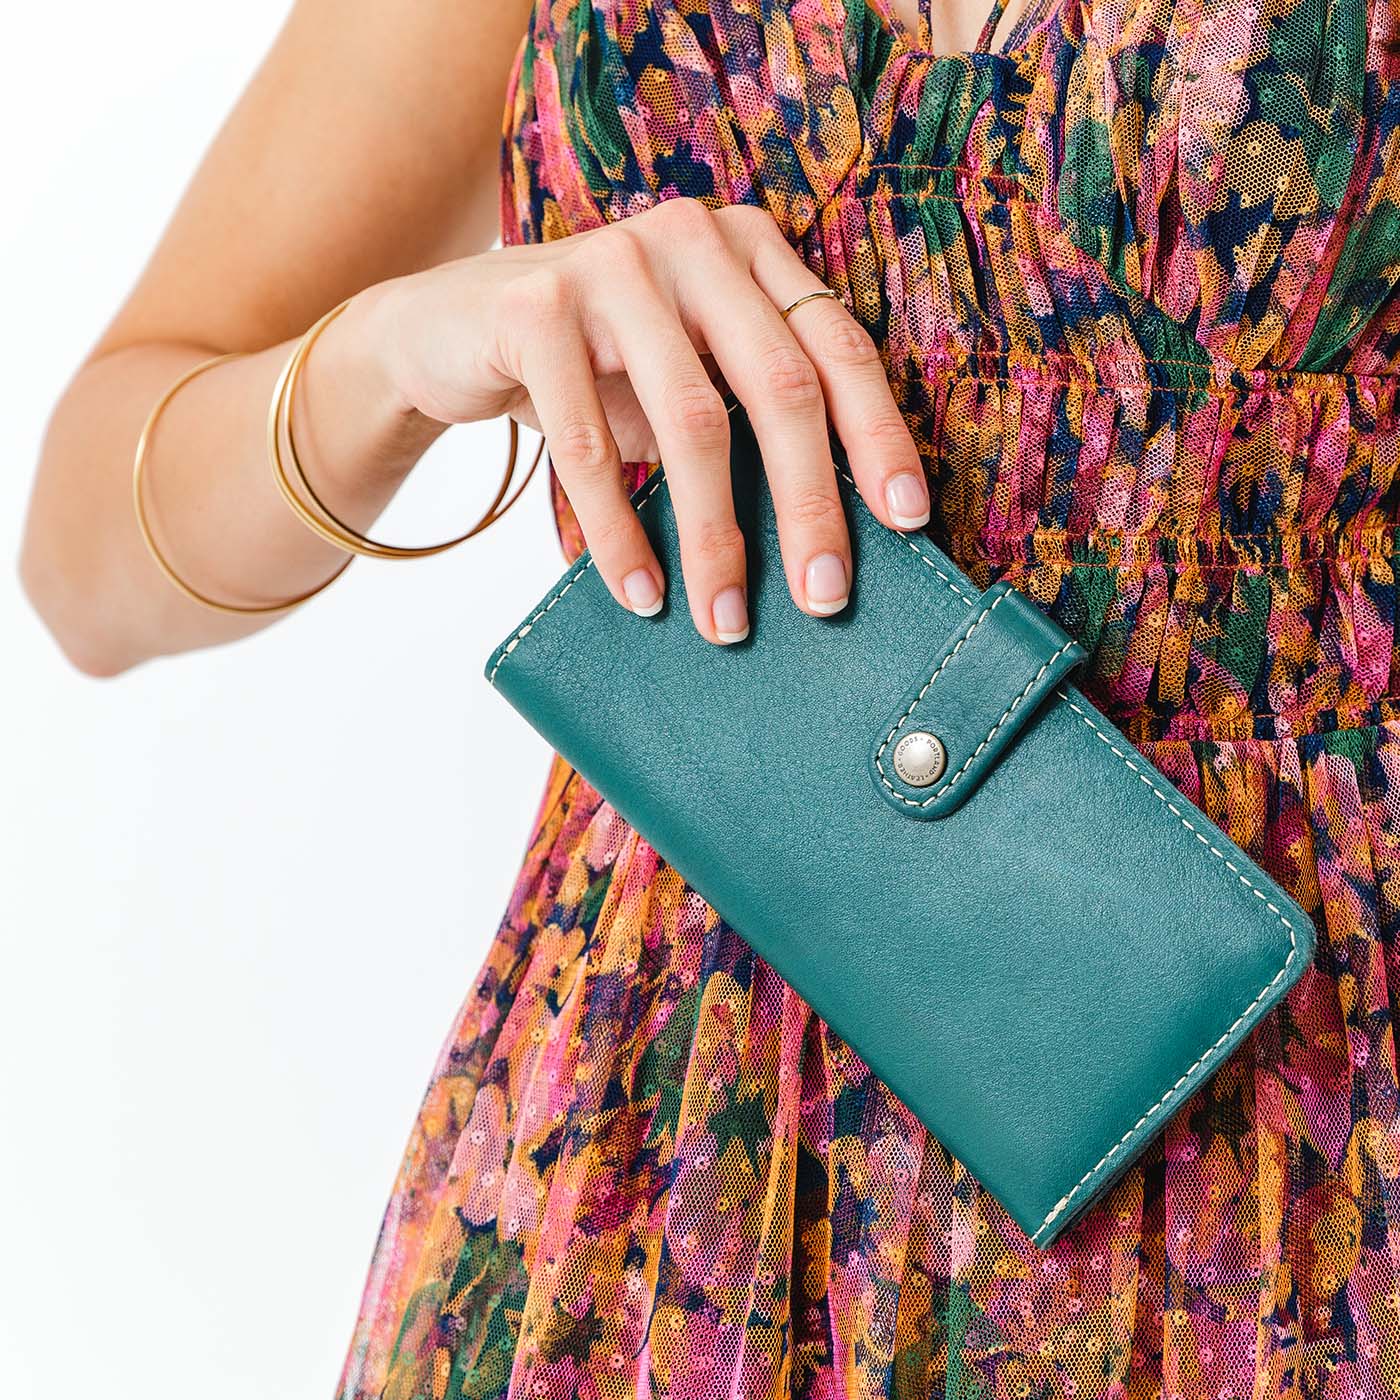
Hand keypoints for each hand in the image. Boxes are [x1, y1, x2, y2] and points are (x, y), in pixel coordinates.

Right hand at [375, 198, 927, 643]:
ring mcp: (612, 265)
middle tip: (822, 597)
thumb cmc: (594, 370)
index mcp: (748, 251)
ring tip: (723, 621)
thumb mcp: (682, 381)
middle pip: (781, 386)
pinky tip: (640, 590)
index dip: (878, 437)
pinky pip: (589, 446)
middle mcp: (692, 241)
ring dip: (714, 538)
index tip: (908, 523)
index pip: (837, 347)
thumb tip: (822, 542)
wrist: (448, 332)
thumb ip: (746, 421)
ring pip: (692, 422)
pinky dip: (618, 532)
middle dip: (809, 504)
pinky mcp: (535, 309)